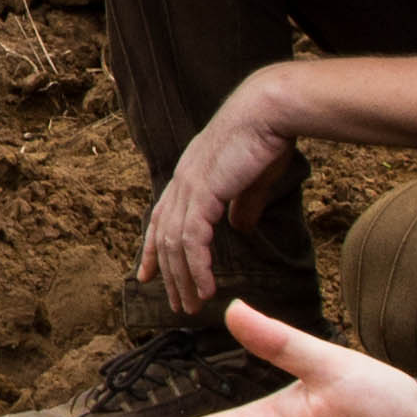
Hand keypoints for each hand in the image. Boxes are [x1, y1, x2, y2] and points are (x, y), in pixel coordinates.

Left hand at [137, 77, 306, 314]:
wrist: (269, 111)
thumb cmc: (265, 139)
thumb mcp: (251, 181)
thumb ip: (241, 205)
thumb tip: (241, 228)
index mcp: (189, 176)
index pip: (161, 219)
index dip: (152, 250)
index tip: (148, 275)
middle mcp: (181, 182)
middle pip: (163, 237)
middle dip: (168, 274)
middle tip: (176, 304)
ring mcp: (189, 187)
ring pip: (175, 245)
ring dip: (183, 280)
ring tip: (193, 306)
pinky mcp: (203, 192)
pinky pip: (193, 241)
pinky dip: (198, 269)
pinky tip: (207, 289)